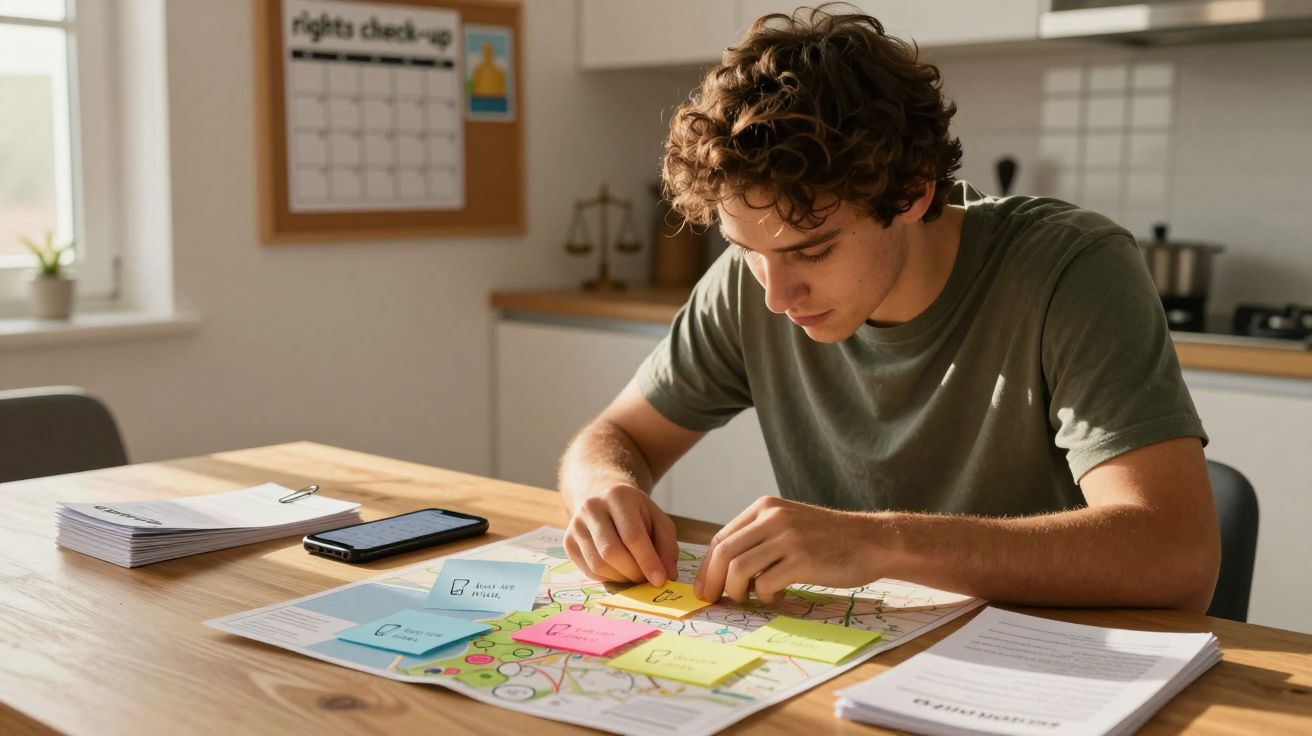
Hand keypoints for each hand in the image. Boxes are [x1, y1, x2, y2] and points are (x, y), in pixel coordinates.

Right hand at [564, 484, 678, 586]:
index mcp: (618, 496)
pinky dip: (608, 578)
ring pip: (598, 565)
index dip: (647, 561)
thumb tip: (668, 576)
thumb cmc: (636, 512)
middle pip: (611, 552)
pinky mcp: (567, 541)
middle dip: (633, 572)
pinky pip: (588, 571)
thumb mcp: (658, 520)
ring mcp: (575, 525)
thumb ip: (667, 547)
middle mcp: (592, 507)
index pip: (632, 535)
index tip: (660, 580)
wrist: (604, 498)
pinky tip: (618, 570)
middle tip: (646, 579)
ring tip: (633, 573)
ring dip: (621, 578)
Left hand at [693, 496, 880, 603]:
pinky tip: (779, 595)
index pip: (722, 538)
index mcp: (766, 507)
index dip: (707, 566)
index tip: (704, 587)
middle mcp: (773, 517)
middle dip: (712, 582)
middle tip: (713, 600)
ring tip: (748, 598)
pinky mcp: (803, 559)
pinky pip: (766, 584)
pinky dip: (766, 596)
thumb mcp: (789, 525)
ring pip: (739, 569)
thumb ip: (760, 539)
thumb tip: (723, 569)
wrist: (873, 541)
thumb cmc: (829, 539)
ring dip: (737, 591)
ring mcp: (788, 537)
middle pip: (724, 553)